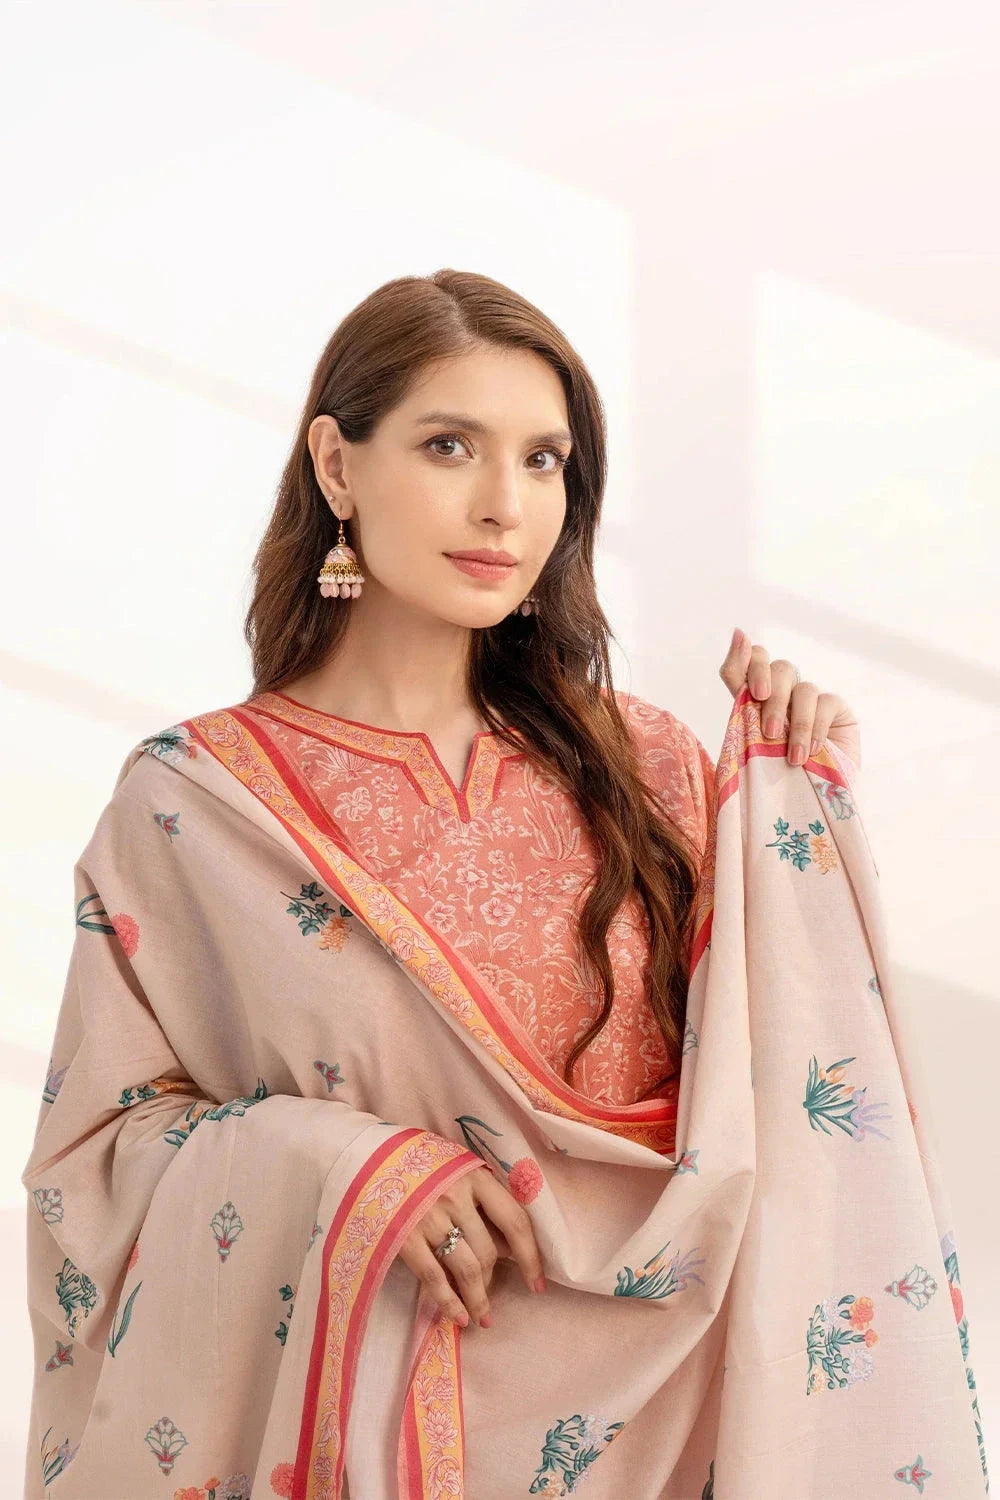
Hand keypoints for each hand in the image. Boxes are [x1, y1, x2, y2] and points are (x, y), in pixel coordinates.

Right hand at [395, 1164, 544, 1329]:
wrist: (365, 1156)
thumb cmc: (417, 1163)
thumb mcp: (455, 1169)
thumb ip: (481, 1199)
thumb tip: (509, 1247)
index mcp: (475, 1175)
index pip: (515, 1221)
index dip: (530, 1256)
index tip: (536, 1284)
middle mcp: (456, 1195)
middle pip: (488, 1251)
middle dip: (492, 1283)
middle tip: (489, 1302)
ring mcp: (429, 1217)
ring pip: (466, 1269)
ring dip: (477, 1300)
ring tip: (480, 1319)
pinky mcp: (404, 1236)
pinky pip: (434, 1277)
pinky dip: (449, 1302)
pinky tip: (457, 1318)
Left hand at [719, 627, 861, 770]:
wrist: (809, 805)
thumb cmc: (775, 777)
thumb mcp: (750, 738)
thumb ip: (740, 690)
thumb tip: (738, 632)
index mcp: (758, 697)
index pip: (751, 659)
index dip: (747, 660)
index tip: (749, 686)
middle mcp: (785, 692)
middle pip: (778, 668)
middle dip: (771, 697)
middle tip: (769, 730)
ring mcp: (811, 699)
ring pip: (802, 687)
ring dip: (796, 723)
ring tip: (792, 756)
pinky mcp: (836, 708)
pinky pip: (825, 702)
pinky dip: (815, 728)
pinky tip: (812, 752)